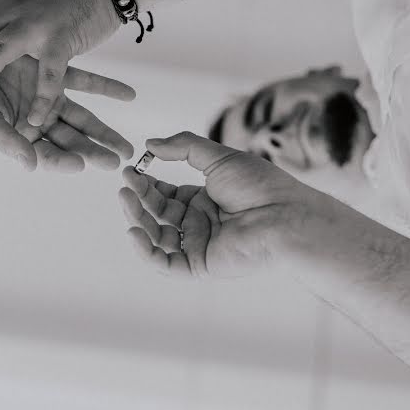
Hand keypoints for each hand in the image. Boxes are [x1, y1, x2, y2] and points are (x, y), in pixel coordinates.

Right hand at [0, 54, 134, 171]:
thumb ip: (7, 142)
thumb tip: (31, 165)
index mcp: (19, 136)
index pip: (46, 154)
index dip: (62, 160)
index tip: (81, 165)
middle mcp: (36, 120)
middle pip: (70, 140)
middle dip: (93, 151)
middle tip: (117, 161)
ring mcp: (48, 97)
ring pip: (81, 117)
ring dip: (103, 131)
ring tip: (126, 146)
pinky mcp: (54, 72)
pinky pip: (85, 80)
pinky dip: (106, 88)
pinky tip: (128, 95)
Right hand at [118, 132, 323, 276]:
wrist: (285, 215)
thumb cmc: (260, 185)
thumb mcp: (218, 157)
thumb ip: (182, 147)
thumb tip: (150, 144)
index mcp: (203, 200)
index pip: (164, 194)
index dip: (146, 183)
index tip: (130, 170)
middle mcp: (198, 223)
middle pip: (157, 213)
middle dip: (138, 198)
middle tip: (124, 184)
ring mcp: (198, 245)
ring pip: (156, 236)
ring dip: (137, 219)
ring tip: (126, 199)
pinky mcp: (200, 265)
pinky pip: (165, 262)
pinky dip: (145, 251)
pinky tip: (134, 230)